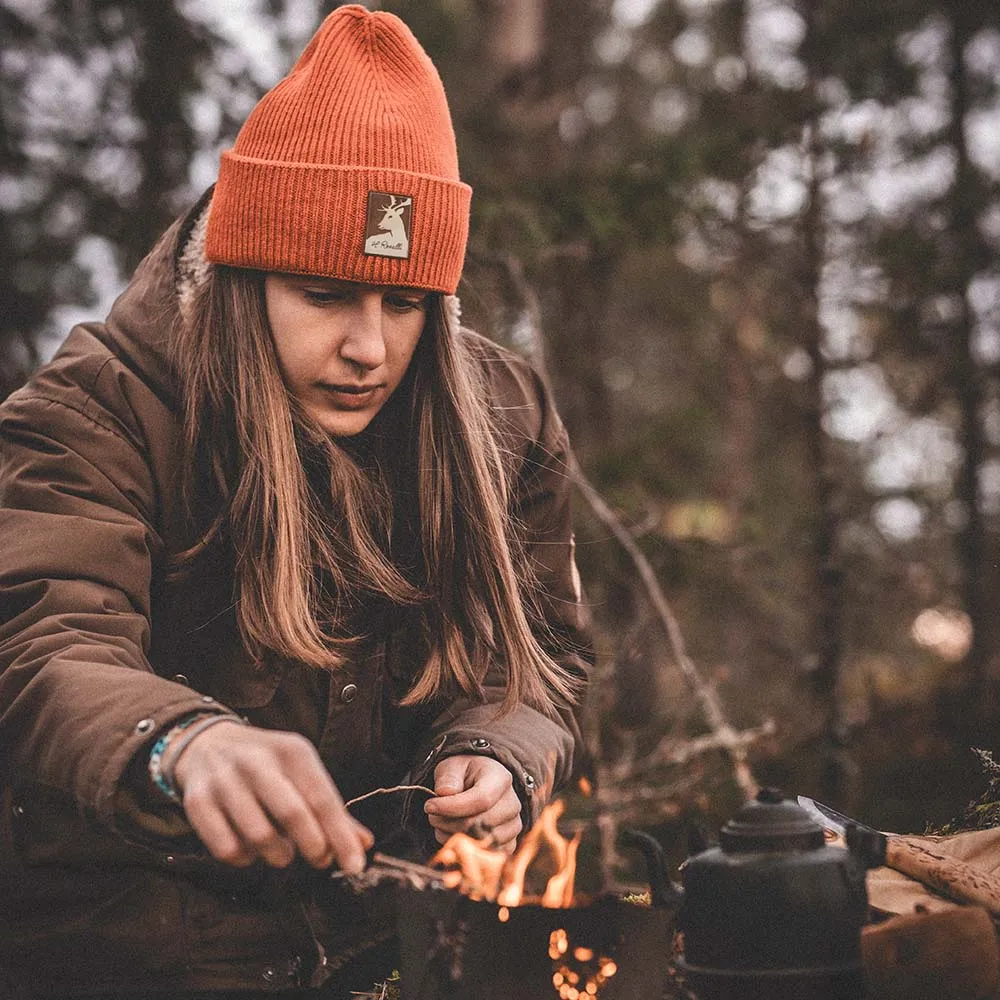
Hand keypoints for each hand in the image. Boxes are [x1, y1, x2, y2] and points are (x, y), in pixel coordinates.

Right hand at [171, 721, 371, 871]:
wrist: (207, 745)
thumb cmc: (267, 765)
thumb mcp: (301, 772)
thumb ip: (332, 809)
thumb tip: (364, 844)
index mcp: (291, 751)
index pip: (322, 797)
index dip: (340, 835)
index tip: (355, 864)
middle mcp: (257, 762)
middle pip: (292, 814)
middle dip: (313, 846)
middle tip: (320, 859)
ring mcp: (224, 781)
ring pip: (259, 837)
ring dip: (279, 855)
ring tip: (283, 850)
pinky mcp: (197, 802)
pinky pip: (227, 849)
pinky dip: (246, 859)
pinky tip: (252, 849)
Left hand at [424, 754, 522, 853]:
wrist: (479, 785)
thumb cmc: (465, 775)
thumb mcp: (453, 766)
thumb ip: (448, 777)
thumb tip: (444, 792)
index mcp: (501, 779)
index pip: (481, 800)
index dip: (452, 807)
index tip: (429, 806)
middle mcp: (512, 804)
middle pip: (477, 824)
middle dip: (447, 822)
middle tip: (433, 815)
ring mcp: (513, 827)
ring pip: (478, 842)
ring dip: (452, 836)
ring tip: (443, 823)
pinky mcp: (508, 845)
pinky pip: (482, 856)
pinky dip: (462, 849)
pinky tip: (454, 834)